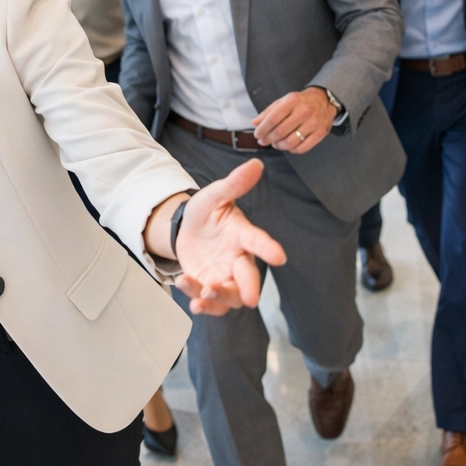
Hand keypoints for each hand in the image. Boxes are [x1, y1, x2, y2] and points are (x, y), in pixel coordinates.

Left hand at [170, 160, 286, 315]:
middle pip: (249, 278)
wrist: (185, 230)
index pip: (258, 241)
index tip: (279, 257)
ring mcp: (224, 276)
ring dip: (219, 298)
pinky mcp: (208, 288)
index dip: (268, 248)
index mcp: (242, 235)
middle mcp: (237, 259)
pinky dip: (200, 301)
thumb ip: (233, 184)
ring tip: (203, 294)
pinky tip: (187, 292)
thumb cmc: (206, 213)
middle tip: (250, 298)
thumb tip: (256, 163)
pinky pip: (210, 302)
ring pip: (231, 296)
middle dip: (249, 288)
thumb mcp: (214, 196)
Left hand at [251, 88, 335, 153]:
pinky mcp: (320, 133)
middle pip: (280, 132)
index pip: (273, 119)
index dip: (262, 129)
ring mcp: (313, 123)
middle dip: (268, 139)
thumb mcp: (283, 101)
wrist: (323, 101)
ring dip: (279, 146)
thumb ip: (268, 112)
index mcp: (292, 101)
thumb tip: (255, 123)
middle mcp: (304, 111)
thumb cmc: (300, 102)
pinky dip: (292, 150)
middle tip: (264, 141)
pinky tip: (288, 146)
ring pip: (291, 142)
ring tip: (275, 144)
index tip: (257, 135)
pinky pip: (302, 148)